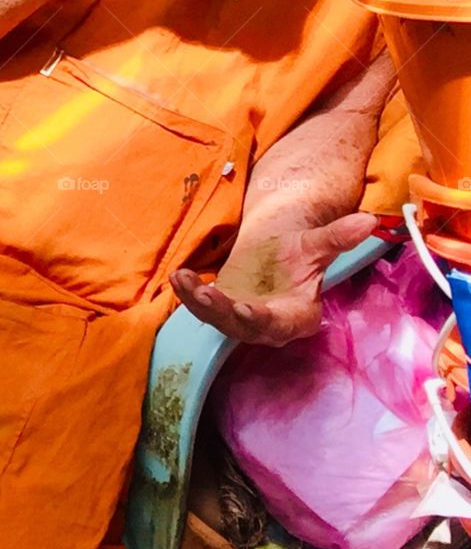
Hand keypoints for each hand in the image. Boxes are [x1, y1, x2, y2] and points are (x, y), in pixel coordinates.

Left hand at [169, 211, 375, 345]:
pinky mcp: (221, 311)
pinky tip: (178, 276)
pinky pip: (203, 308)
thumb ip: (338, 237)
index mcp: (297, 314)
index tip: (246, 309)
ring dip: (199, 304)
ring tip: (184, 280)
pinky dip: (188, 294)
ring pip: (219, 320)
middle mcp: (268, 324)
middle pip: (245, 328)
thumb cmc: (299, 251)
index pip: (282, 324)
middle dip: (224, 313)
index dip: (264, 321)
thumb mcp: (316, 242)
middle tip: (207, 294)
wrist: (277, 253)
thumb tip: (370, 221)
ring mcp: (241, 321)